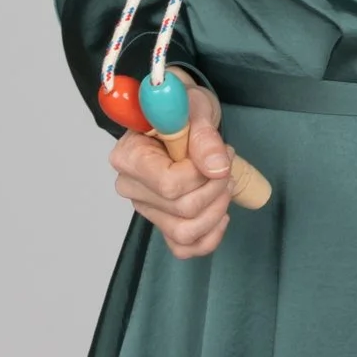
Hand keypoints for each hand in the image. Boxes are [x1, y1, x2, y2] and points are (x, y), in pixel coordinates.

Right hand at [110, 78, 235, 258]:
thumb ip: (203, 136)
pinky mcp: (161, 221)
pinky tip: (221, 214)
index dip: (202, 174)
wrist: (181, 116)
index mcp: (129, 157)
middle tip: (227, 163)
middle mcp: (131, 186)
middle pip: (182, 210)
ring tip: (226, 184)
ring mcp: (146, 207)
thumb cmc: (182, 109)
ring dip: (216, 212)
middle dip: (217, 188)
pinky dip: (209, 237)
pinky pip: (183, 247)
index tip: (219, 153)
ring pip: (184, 232)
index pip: (169, 185)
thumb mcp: (195, 108)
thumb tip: (216, 168)